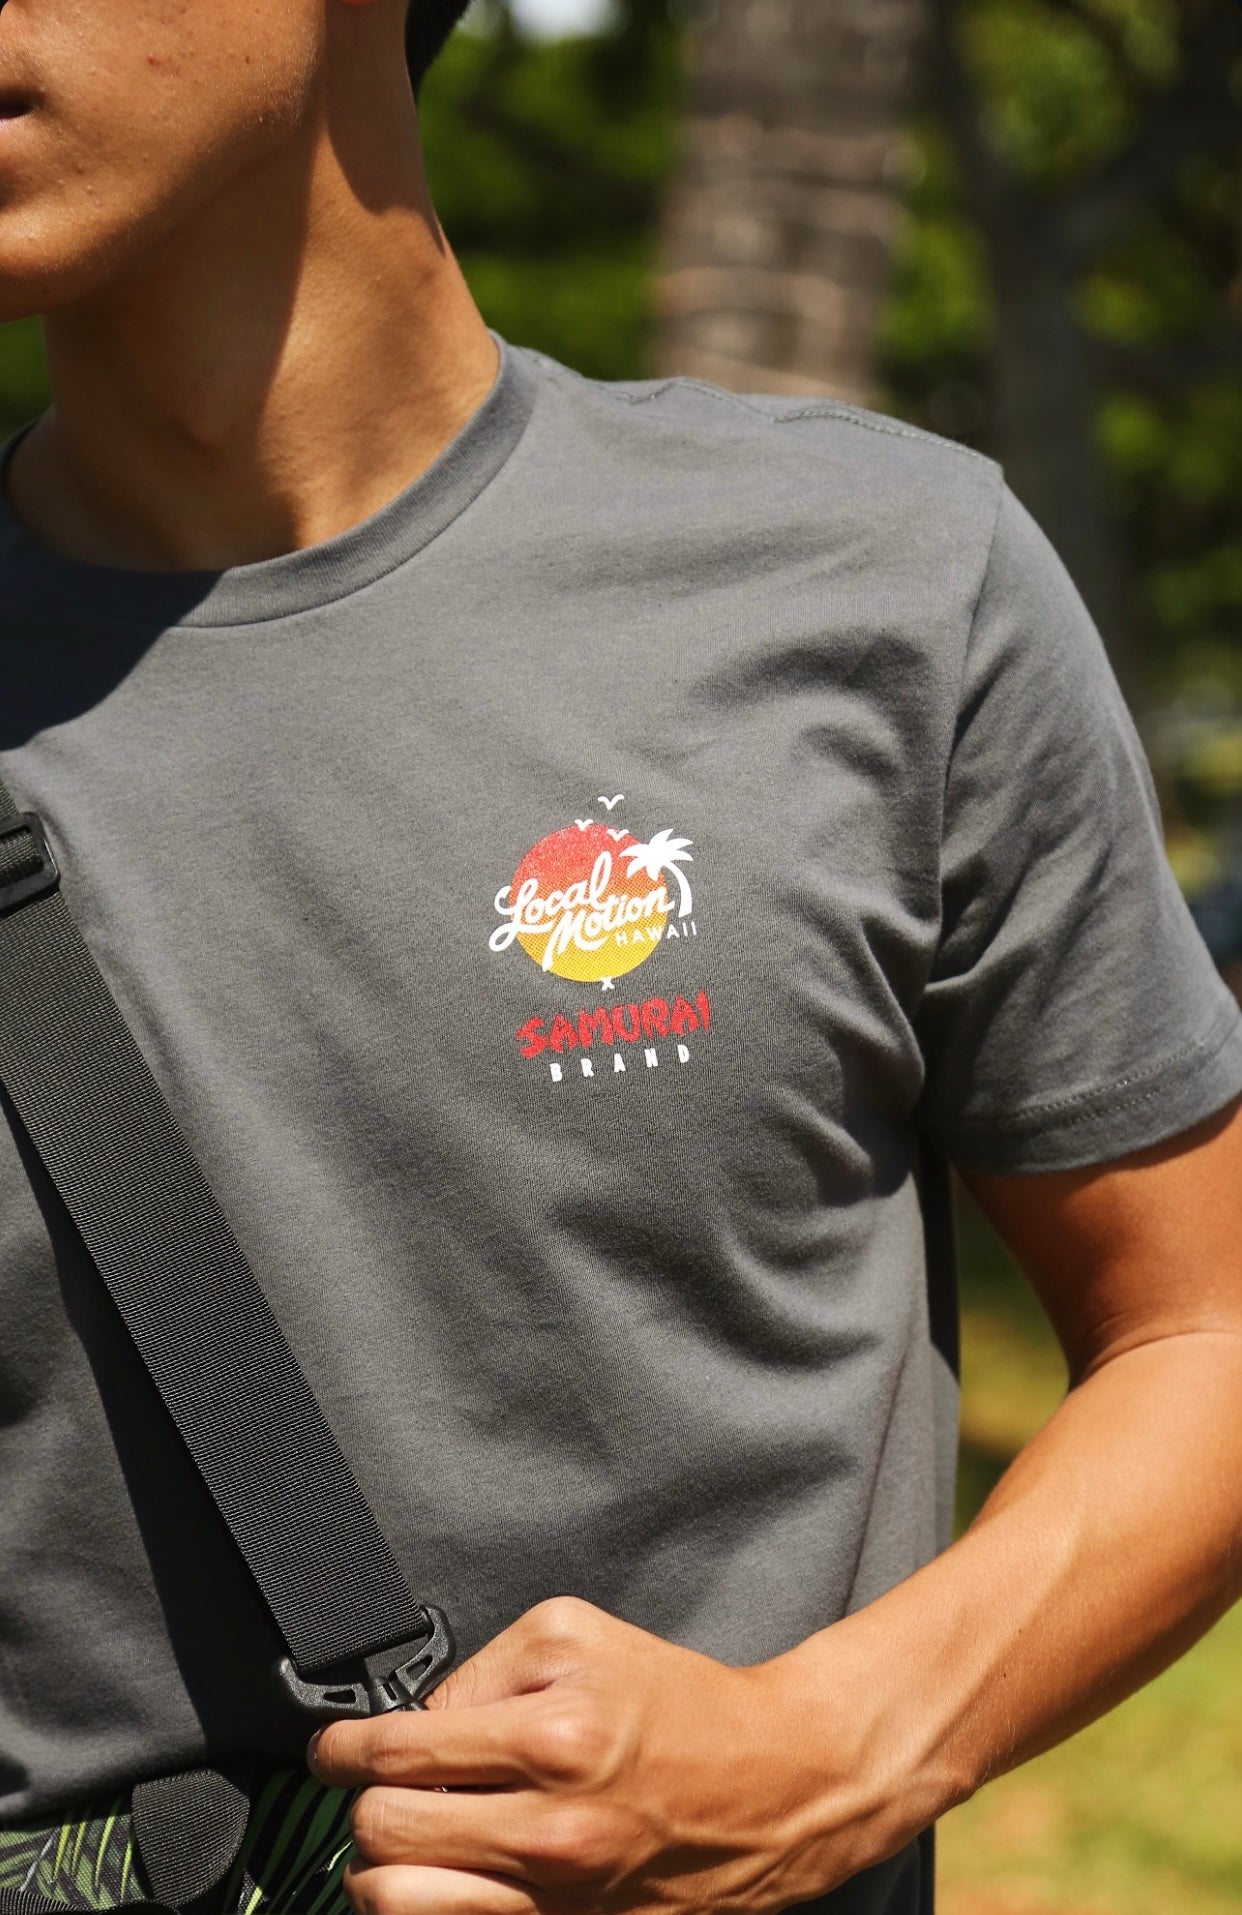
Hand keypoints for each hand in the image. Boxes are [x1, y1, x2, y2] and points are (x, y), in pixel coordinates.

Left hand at [308, 1596, 903, 1914]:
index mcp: (551, 1738)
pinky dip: (434, 1908)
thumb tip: (418, 1724)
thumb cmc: (676, 1704)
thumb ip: (482, 1668)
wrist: (775, 1783)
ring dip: (383, 1870)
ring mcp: (562, 1902)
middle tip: (375, 1787)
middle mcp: (551, 1831)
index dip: (342, 1748)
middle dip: (366, 1803)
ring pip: (401, 1905)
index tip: (332, 1748)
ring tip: (404, 1840)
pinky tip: (446, 1877)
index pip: (396, 1753)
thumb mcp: (577, 1635)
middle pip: (383, 1833)